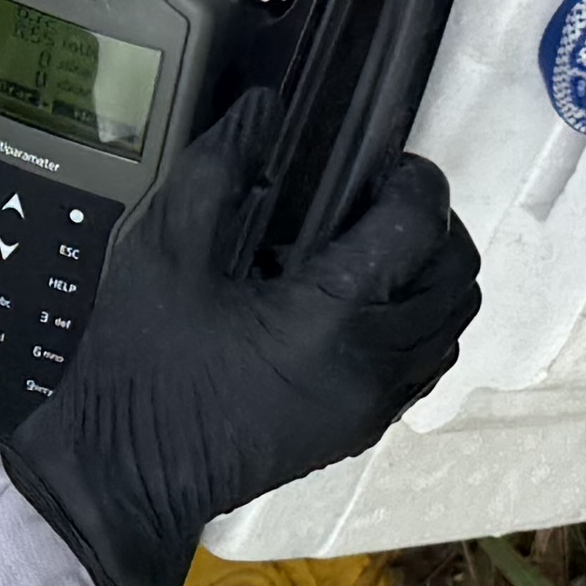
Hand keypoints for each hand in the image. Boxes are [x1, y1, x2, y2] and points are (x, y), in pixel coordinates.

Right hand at [0, 138, 481, 585]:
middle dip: (434, 224)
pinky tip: (361, 305)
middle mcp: (372, 363)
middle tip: (379, 202)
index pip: (418, 225)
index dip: (412, 179)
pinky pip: (427, 363)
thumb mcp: (162, 253)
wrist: (127, 476)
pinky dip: (419, 322)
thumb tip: (263, 109)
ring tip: (373, 251)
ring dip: (431, 276)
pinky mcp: (363, 428)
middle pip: (457, 275)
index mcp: (330, 315)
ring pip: (453, 323)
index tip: (379, 165)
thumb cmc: (139, 364)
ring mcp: (374, 403)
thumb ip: (217, 171)